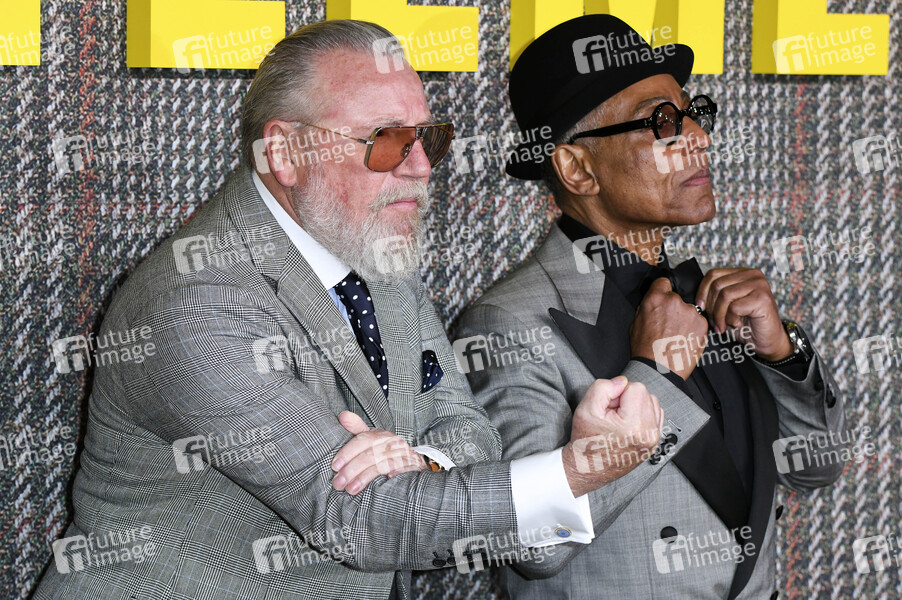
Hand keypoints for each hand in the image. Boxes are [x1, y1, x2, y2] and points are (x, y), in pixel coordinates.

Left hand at [331, 411, 426, 494]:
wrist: (414, 461)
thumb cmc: (387, 451)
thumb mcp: (372, 439)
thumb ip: (357, 429)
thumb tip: (342, 416)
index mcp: (381, 435)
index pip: (364, 439)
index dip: (348, 452)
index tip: (335, 466)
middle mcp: (393, 443)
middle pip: (371, 454)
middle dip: (352, 469)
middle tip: (338, 483)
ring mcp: (404, 455)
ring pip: (383, 464)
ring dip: (365, 477)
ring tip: (351, 489)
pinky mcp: (413, 467)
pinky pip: (404, 470)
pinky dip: (396, 474)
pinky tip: (385, 481)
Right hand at [562, 376, 663, 496]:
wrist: (588, 468)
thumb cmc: (586, 441)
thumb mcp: (585, 408)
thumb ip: (603, 387)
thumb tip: (622, 382)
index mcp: (634, 426)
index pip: (636, 388)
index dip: (618, 393)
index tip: (609, 408)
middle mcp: (649, 434)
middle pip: (646, 395)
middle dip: (628, 399)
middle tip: (612, 415)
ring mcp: (654, 440)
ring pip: (652, 404)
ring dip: (636, 406)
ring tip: (620, 421)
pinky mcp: (654, 443)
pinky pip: (655, 416)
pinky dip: (643, 415)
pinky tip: (628, 424)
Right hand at [630, 277, 708, 379]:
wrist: (659, 369)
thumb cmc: (646, 350)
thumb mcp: (635, 323)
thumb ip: (647, 307)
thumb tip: (652, 303)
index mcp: (656, 298)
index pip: (664, 281)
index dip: (663, 290)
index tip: (664, 297)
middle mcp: (675, 301)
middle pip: (677, 298)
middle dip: (673, 308)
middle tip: (668, 324)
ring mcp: (691, 312)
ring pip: (689, 310)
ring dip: (685, 319)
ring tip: (676, 335)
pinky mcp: (702, 324)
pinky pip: (698, 322)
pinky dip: (694, 329)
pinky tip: (684, 339)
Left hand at [695, 268, 791, 361]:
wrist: (766, 341)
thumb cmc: (746, 325)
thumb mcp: (725, 307)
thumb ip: (714, 297)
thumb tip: (697, 299)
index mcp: (742, 273)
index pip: (713, 274)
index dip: (702, 291)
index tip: (700, 306)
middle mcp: (752, 275)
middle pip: (717, 285)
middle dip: (711, 307)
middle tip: (715, 322)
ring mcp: (759, 285)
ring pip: (725, 295)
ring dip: (720, 315)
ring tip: (723, 325)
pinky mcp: (762, 298)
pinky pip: (734, 306)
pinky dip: (730, 319)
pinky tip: (737, 324)